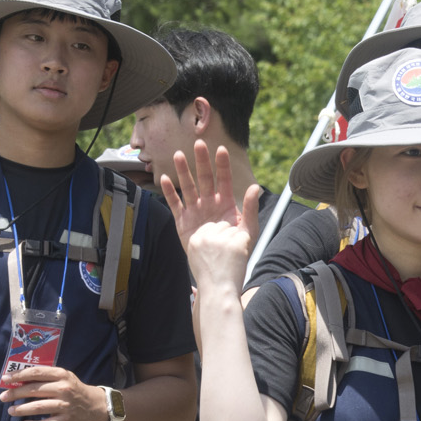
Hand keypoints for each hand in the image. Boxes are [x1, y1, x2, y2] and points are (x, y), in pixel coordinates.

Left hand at [0, 365, 106, 420]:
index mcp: (61, 375)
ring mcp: (65, 406)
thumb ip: (45, 377)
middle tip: (3, 397)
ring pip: (38, 407)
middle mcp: (63, 389)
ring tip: (11, 411)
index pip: (36, 373)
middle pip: (34, 390)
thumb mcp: (63, 377)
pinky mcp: (66, 420)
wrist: (94, 405)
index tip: (5, 379)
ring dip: (21, 410)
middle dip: (15, 394)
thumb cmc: (73, 388)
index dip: (19, 375)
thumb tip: (19, 380)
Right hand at [163, 139, 260, 295]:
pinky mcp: (183, 224)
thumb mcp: (248, 232)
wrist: (219, 277)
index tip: (220, 149)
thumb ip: (251, 209)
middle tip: (198, 144)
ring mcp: (196, 214)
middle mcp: (210, 207)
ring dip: (183, 172)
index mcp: (227, 206)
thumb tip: (256, 187)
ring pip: (189, 188)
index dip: (222, 166)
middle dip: (201, 162)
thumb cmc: (236, 256)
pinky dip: (170, 193)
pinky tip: (165, 179)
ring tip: (178, 155)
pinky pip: (176, 205)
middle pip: (205, 180)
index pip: (224, 181)